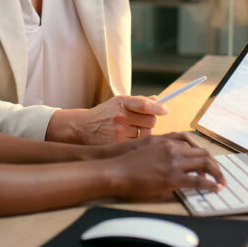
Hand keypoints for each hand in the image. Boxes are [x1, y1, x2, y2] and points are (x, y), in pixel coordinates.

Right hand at [46, 95, 167, 144]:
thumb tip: (157, 101)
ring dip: (144, 133)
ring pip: (146, 134)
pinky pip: (138, 144)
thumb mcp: (118, 102)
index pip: (144, 105)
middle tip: (142, 123)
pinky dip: (138, 142)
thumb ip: (138, 101)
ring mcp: (119, 132)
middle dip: (150, 121)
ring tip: (132, 131)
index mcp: (121, 102)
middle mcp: (120, 116)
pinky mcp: (118, 145)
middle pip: (150, 121)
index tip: (165, 110)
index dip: (158, 108)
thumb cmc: (104, 114)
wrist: (82, 128)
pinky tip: (129, 140)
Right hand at [104, 134, 225, 199]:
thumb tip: (170, 160)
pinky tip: (215, 188)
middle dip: (214, 165)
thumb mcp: (146, 148)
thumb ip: (161, 151)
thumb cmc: (127, 162)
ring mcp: (174, 163)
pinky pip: (199, 180)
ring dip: (217, 174)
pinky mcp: (173, 178)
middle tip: (219, 174)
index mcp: (168, 142)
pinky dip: (211, 184)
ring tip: (222, 182)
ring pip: (205, 164)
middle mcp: (174, 149)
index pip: (193, 146)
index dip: (203, 155)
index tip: (208, 164)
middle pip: (203, 153)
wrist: (117, 170)